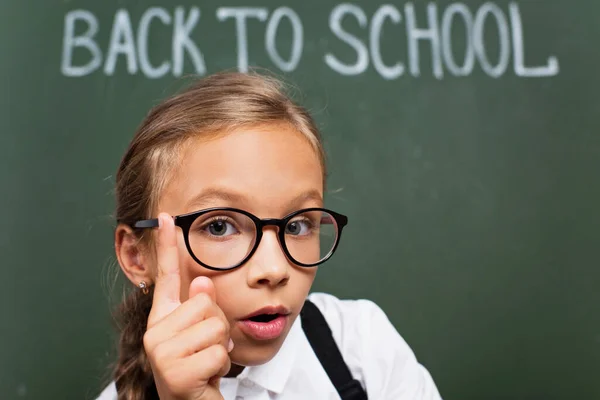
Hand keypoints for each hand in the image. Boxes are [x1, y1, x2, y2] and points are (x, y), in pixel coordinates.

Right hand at [143, 213, 231, 399]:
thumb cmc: (200, 369)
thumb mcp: (204, 334)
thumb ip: (202, 307)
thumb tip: (201, 283)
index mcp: (162, 318)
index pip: (166, 276)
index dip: (166, 244)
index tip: (167, 216)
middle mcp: (154, 331)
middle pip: (204, 302)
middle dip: (218, 326)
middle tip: (207, 348)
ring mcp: (160, 352)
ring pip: (214, 326)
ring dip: (220, 347)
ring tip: (206, 362)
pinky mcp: (174, 372)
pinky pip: (218, 352)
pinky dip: (221, 365)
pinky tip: (206, 377)